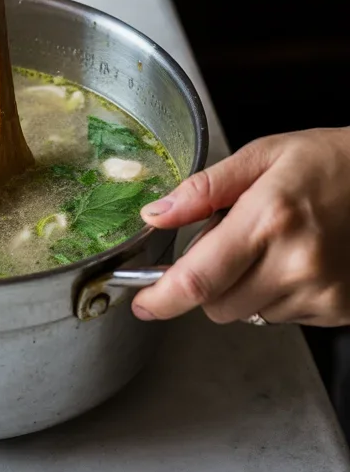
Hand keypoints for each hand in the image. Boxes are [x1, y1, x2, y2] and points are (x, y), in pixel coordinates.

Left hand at [133, 128, 349, 326]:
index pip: (198, 279)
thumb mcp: (263, 155)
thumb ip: (204, 189)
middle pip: (216, 306)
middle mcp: (295, 262)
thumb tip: (156, 214)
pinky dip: (276, 294)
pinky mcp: (338, 310)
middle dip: (206, 282)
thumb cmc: (330, 161)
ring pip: (248, 314)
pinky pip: (282, 317)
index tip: (142, 302)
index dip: (161, 298)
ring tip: (272, 245)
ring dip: (243, 288)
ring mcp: (320, 292)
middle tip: (230, 241)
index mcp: (268, 218)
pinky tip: (296, 259)